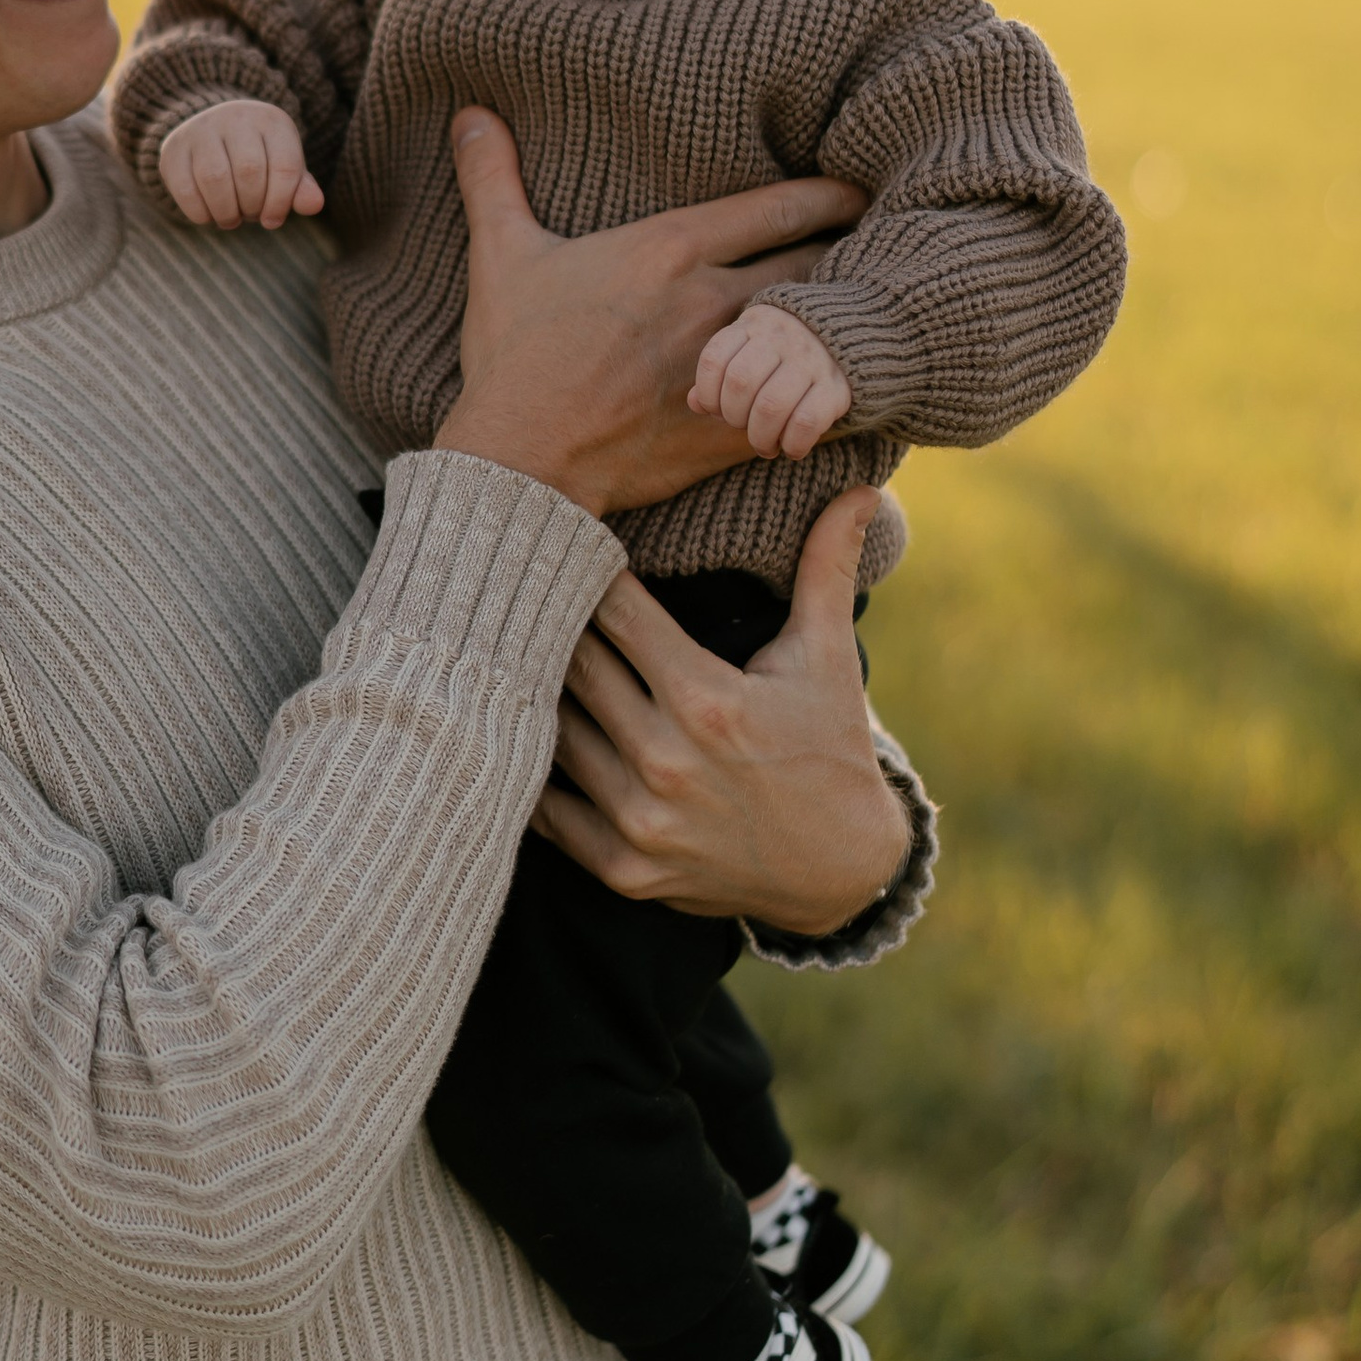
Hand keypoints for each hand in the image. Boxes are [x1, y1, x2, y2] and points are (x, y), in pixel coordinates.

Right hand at [157, 99, 325, 229]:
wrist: (211, 129)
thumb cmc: (257, 155)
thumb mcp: (282, 165)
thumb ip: (300, 187)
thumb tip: (314, 205)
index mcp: (271, 121)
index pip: (285, 166)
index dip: (281, 203)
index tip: (272, 220)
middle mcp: (236, 117)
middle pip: (249, 172)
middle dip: (252, 206)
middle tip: (250, 215)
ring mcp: (201, 130)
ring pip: (215, 179)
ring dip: (226, 211)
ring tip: (231, 218)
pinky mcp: (174, 150)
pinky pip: (186, 189)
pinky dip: (201, 213)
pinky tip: (209, 215)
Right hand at [431, 109, 865, 514]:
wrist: (522, 457)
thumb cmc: (513, 354)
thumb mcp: (500, 254)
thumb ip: (494, 177)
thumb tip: (470, 112)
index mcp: (670, 249)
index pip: (779, 206)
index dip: (829, 195)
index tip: (858, 188)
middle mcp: (712, 299)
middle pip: (818, 263)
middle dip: (854, 251)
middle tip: (884, 243)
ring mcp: (730, 364)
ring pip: (821, 330)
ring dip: (850, 318)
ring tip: (880, 309)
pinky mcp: (735, 428)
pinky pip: (811, 405)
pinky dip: (838, 395)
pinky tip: (860, 389)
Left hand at [530, 489, 907, 927]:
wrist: (842, 872)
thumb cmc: (830, 747)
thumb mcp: (828, 658)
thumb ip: (824, 569)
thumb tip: (856, 487)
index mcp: (709, 701)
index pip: (617, 615)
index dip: (587, 576)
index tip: (565, 546)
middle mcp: (667, 761)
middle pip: (575, 668)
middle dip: (552, 625)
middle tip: (520, 587)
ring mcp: (641, 822)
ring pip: (553, 736)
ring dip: (534, 694)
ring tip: (505, 651)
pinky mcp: (624, 870)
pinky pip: (547, 814)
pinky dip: (528, 773)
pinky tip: (514, 733)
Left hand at [690, 302, 853, 460]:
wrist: (850, 334)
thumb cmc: (784, 352)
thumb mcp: (750, 348)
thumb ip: (721, 372)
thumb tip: (694, 403)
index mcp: (754, 325)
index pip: (714, 359)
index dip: (707, 393)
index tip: (715, 409)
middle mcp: (782, 338)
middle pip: (740, 383)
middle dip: (734, 417)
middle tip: (743, 427)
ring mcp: (812, 360)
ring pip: (771, 406)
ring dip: (760, 436)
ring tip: (764, 445)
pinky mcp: (837, 386)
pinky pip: (806, 421)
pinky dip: (792, 444)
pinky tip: (790, 448)